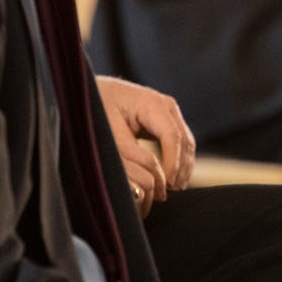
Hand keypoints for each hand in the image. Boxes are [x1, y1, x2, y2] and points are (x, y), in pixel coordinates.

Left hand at [96, 76, 195, 214]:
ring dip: (182, 166)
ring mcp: (169, 111)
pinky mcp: (166, 120)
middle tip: (170, 191)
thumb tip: (151, 174)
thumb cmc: (100, 107)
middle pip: (184, 141)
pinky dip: (178, 160)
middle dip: (180, 168)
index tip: (165, 184)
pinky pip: (179, 142)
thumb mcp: (110, 130)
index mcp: (153, 103)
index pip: (172, 136)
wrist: (95, 90)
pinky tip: (172, 177)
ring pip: (186, 143)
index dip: (172, 163)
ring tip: (173, 188)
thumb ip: (130, 151)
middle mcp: (167, 105)